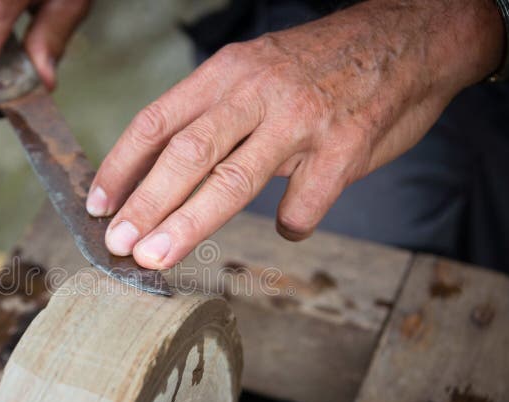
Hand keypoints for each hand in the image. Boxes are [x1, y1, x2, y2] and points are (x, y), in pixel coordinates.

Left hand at [86, 0, 503, 268]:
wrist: (408, 38)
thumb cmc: (321, 65)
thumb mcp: (258, 70)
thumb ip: (216, 115)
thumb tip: (165, 174)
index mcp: (228, 72)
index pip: (158, 121)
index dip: (122, 166)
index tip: (99, 204)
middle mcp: (258, 92)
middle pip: (186, 153)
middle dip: (145, 204)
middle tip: (118, 243)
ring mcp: (301, 120)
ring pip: (232, 180)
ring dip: (188, 224)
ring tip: (156, 257)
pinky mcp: (344, 148)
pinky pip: (304, 202)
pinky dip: (291, 224)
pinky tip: (288, 229)